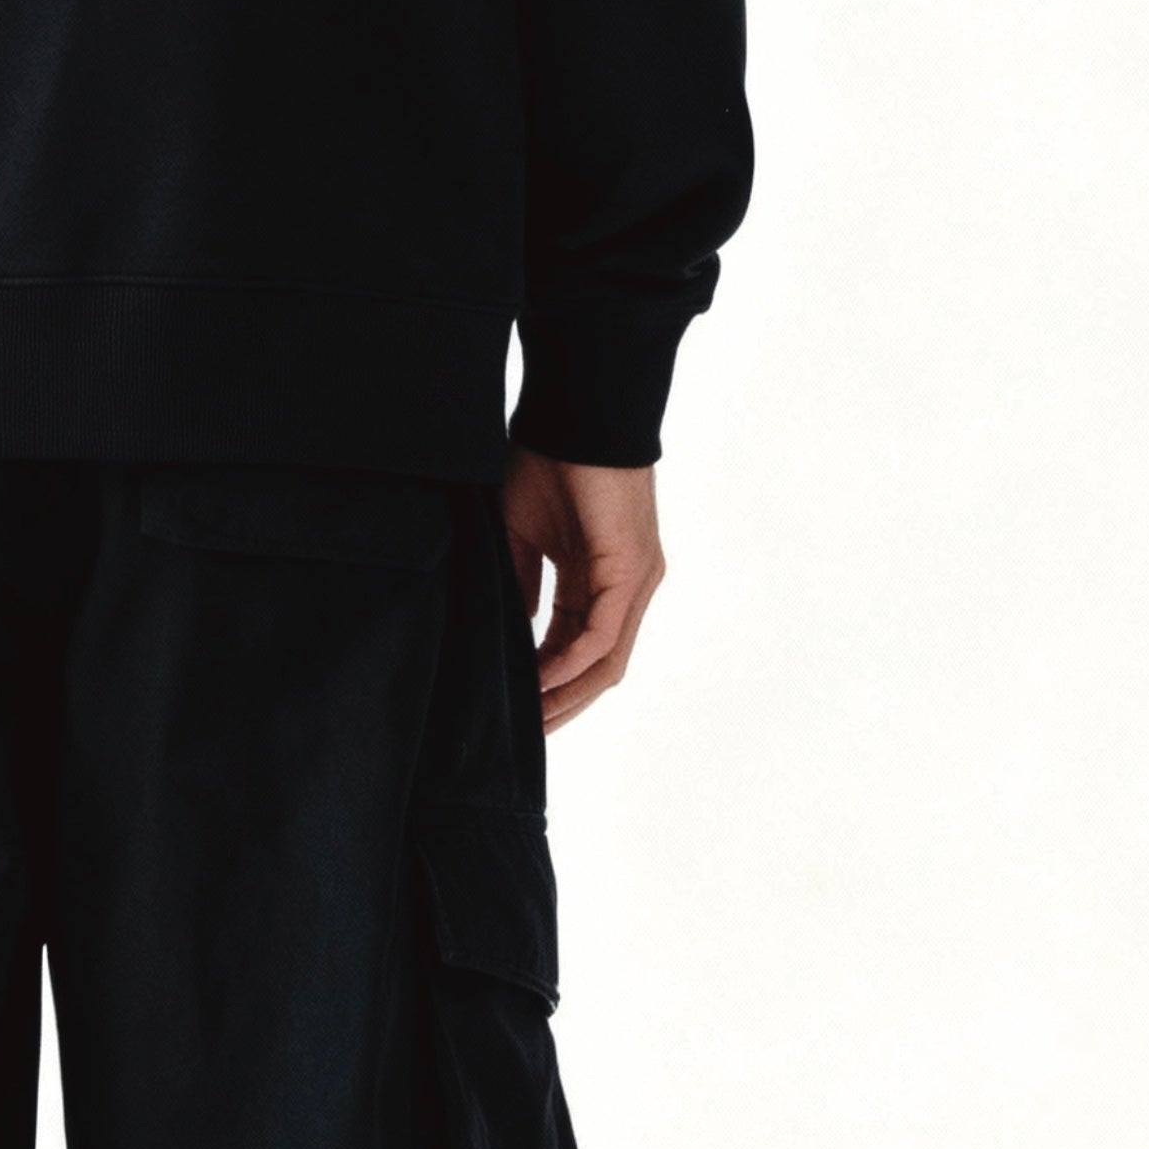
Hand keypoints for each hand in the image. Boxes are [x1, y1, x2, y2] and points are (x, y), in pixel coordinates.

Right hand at [502, 449, 664, 732]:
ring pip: (606, 661)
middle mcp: (626, 587)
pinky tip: (538, 679)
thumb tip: (516, 628)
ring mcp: (635, 581)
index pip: (577, 648)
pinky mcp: (630, 569)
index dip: (546, 682)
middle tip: (523, 736)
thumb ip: (522, 583)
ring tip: (531, 723)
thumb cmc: (548, 459)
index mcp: (600, 579)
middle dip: (561, 705)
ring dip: (568, 695)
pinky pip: (602, 634)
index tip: (513, 709)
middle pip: (599, 668)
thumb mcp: (521, 534)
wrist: (575, 411)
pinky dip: (570, 662)